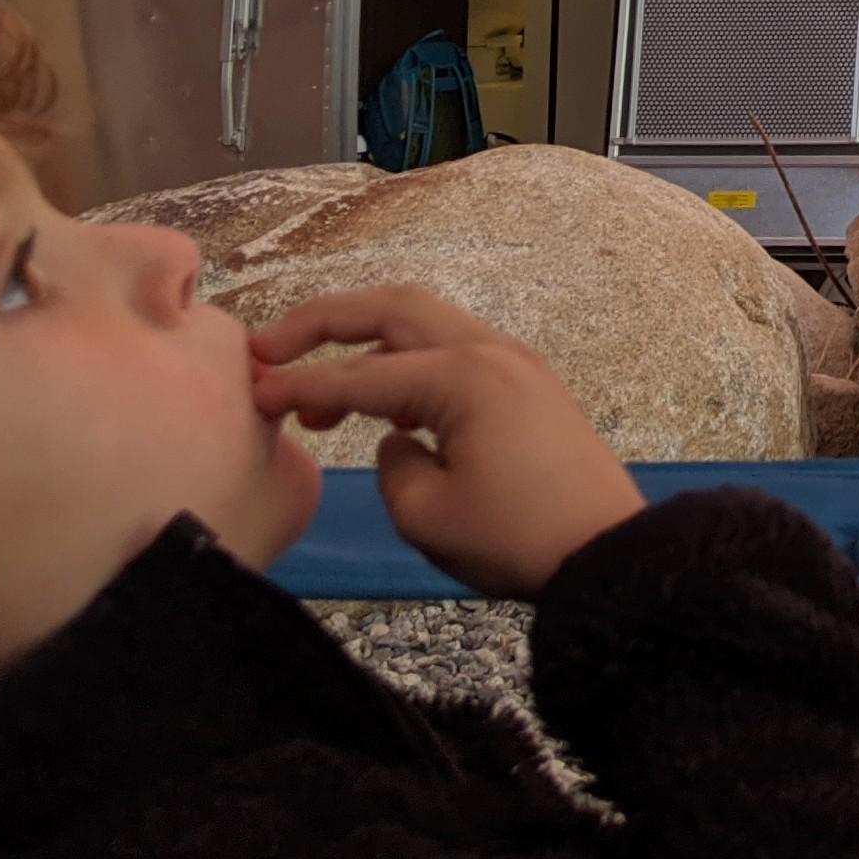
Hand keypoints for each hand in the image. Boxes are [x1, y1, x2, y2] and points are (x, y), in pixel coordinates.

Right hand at [251, 287, 644, 598]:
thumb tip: (400, 439)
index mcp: (462, 376)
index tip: (252, 394)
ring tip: (317, 402)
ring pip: (424, 324)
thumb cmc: (516, 538)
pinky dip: (407, 363)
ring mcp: (513, 362)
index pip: (360, 373)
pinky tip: (383, 411)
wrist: (606, 550)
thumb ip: (392, 467)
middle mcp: (489, 351)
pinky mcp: (526, 385)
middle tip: (269, 348)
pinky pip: (453, 352)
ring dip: (366, 343)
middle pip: (393, 307)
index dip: (299, 385)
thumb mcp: (428, 517)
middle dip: (325, 321)